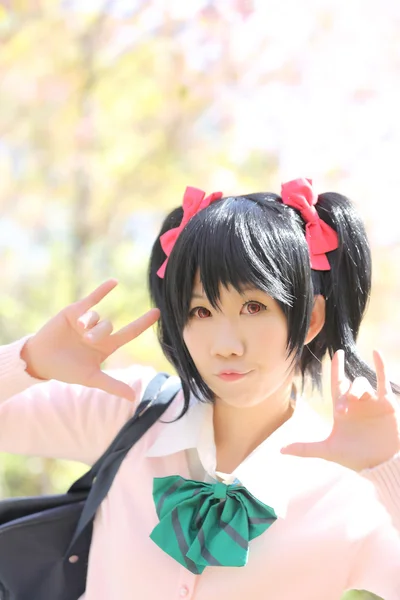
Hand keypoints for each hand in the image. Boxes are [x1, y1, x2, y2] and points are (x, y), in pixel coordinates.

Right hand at [21, 279, 159, 401]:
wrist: (41, 360)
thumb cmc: (67, 370)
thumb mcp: (91, 378)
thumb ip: (112, 385)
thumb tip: (134, 397)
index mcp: (107, 346)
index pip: (130, 333)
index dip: (143, 323)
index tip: (158, 312)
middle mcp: (99, 332)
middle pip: (109, 326)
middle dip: (98, 333)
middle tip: (85, 340)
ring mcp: (87, 321)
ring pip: (97, 316)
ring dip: (89, 323)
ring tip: (78, 330)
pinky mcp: (74, 311)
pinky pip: (92, 299)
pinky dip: (103, 290)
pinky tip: (114, 282)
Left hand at [281, 350, 399, 470]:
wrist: (380, 465)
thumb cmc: (355, 457)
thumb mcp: (328, 451)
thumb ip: (305, 448)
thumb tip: (280, 451)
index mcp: (343, 409)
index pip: (338, 383)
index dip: (337, 368)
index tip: (337, 353)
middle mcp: (357, 403)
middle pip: (349, 385)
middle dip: (345, 393)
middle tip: (342, 410)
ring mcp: (372, 403)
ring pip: (363, 384)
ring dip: (357, 389)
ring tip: (355, 401)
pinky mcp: (387, 404)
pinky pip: (383, 382)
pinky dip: (380, 367)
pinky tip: (376, 352)